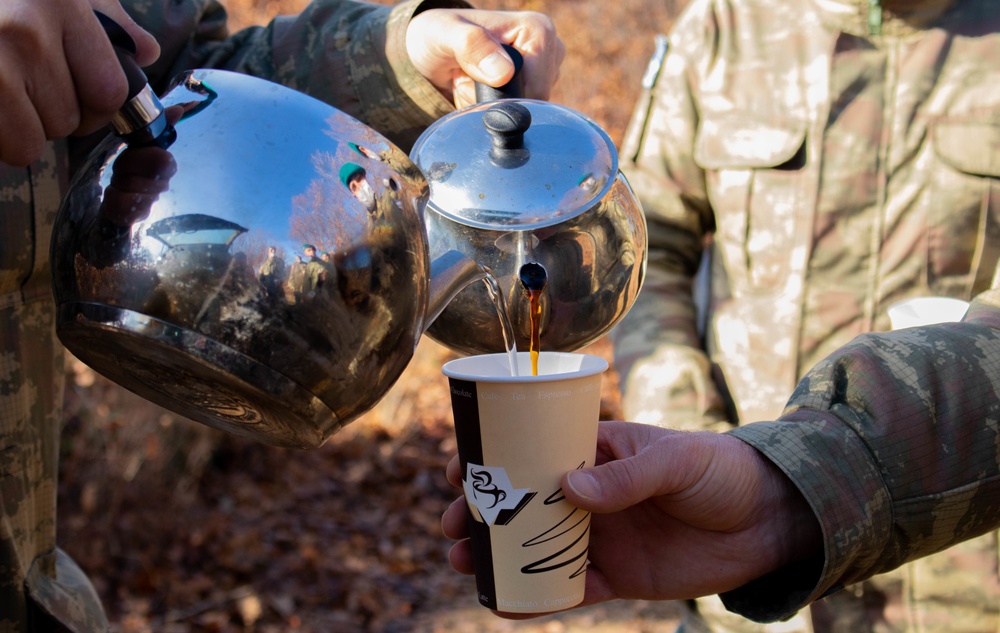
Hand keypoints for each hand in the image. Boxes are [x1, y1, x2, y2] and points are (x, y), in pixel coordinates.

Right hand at [0, 0, 159, 165]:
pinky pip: (0, 144)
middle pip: (69, 121)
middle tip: (26, 86)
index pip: (109, 92)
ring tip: (4, 91)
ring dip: (21, 128)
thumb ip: (105, 20)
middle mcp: (27, 34)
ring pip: (30, 141)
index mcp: (62, 6)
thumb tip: (146, 52)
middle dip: (52, 115)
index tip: (82, 98)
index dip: (98, 107)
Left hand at [405, 9, 563, 107]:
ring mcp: (543, 71)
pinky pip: (518, 114)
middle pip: (534, 101)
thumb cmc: (437, 35)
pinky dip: (494, 110)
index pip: (538, 87)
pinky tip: (479, 92)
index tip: (478, 85)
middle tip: (470, 81)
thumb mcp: (444, 34)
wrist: (430, 50)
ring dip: (492, 105)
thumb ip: (472, 45)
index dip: (508, 97)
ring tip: (472, 83)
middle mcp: (548, 49)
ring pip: (525, 110)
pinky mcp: (533, 88)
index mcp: (537, 30)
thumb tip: (504, 73)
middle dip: (498, 101)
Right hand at [442, 422, 821, 617]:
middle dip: (481, 513)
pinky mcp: (617, 576)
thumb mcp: (676, 460)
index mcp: (595, 452)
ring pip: (534, 547)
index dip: (491, 458)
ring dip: (498, 556)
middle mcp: (588, 494)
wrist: (769, 522)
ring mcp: (600, 536)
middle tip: (451, 525)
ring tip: (466, 564)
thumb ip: (628, 475)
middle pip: (520, 504)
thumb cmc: (721, 470)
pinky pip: (569, 588)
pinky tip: (508, 604)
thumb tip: (571, 489)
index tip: (457, 468)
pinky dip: (537, 598)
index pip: (531, 450)